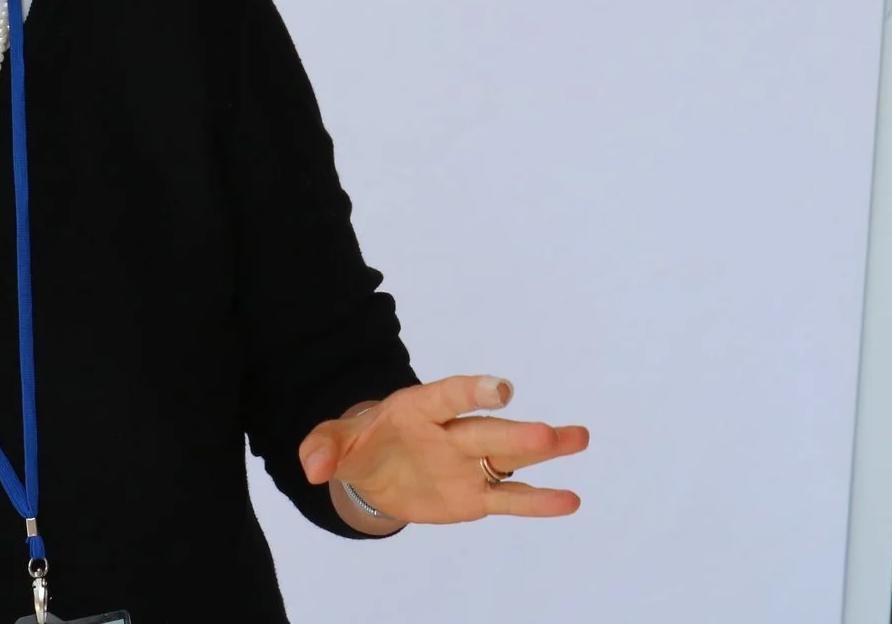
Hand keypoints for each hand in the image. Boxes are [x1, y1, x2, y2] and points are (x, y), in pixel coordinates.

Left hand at [297, 374, 588, 525]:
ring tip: (578, 438)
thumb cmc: (360, 444)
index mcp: (419, 409)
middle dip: (515, 434)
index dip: (473, 391)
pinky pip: (509, 499)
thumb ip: (323, 446)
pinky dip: (538, 501)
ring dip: (543, 451)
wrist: (373, 469)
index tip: (501, 390)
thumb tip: (312, 467)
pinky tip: (570, 500)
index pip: (448, 396)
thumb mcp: (334, 442)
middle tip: (548, 433)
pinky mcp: (475, 496)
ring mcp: (467, 463)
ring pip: (509, 458)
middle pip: (486, 433)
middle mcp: (451, 432)